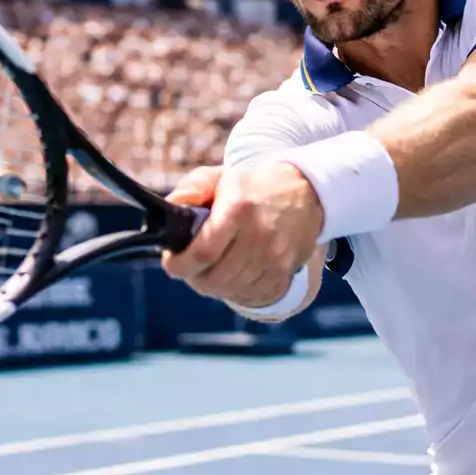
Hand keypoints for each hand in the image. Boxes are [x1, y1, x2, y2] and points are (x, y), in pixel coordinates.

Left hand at [162, 161, 323, 308]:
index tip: (172, 262)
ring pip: (232, 290)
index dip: (180, 265)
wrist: (305, 192)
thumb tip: (170, 211)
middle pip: (215, 278)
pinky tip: (234, 277)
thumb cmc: (254, 187)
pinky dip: (237, 293)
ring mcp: (275, 257)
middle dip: (194, 277)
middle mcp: (259, 236)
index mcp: (238, 209)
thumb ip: (190, 190)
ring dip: (215, 286)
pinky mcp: (286, 272)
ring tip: (213, 269)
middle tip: (192, 265)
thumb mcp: (219, 177)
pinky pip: (253, 297)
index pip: (203, 252)